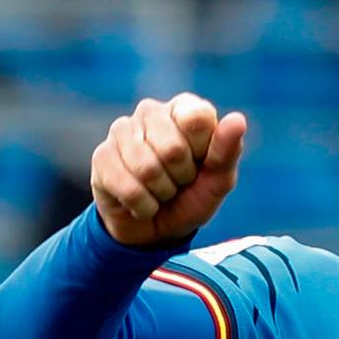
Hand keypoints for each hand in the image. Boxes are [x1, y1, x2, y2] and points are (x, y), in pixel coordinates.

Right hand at [91, 93, 246, 247]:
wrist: (155, 229)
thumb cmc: (191, 197)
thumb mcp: (218, 181)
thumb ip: (228, 151)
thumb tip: (237, 120)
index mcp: (184, 108)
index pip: (197, 118)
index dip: (202, 151)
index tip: (200, 163)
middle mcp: (151, 111)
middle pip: (173, 149)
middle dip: (180, 178)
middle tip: (178, 183)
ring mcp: (122, 131)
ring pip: (147, 169)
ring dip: (161, 194)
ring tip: (160, 192)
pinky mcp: (101, 156)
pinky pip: (128, 187)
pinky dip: (143, 206)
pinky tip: (141, 202)